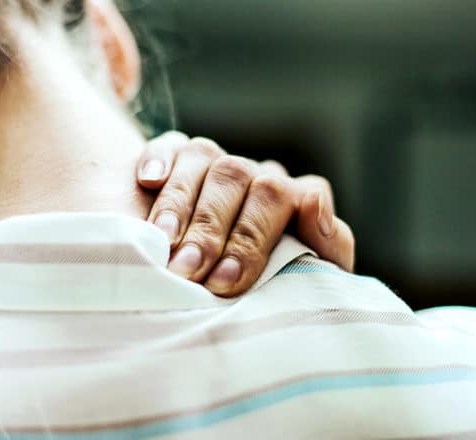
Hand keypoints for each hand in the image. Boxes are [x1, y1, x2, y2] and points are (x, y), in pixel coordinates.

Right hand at [137, 131, 354, 296]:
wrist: (193, 291)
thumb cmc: (254, 299)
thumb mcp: (296, 286)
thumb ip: (325, 249)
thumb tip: (314, 205)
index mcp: (293, 204)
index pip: (289, 196)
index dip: (255, 237)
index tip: (229, 280)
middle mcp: (256, 176)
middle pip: (240, 177)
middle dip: (213, 228)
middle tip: (189, 273)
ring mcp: (216, 164)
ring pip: (206, 157)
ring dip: (181, 204)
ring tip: (163, 247)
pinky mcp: (173, 158)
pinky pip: (170, 145)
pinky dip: (160, 159)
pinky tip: (150, 182)